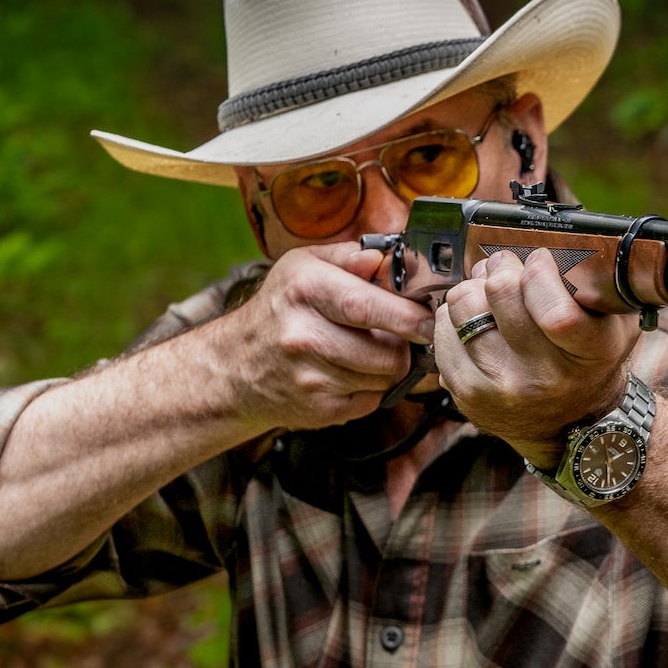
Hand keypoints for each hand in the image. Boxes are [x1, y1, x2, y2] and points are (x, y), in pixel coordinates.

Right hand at [219, 241, 435, 430]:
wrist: (236, 366)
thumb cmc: (280, 309)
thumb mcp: (304, 266)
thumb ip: (349, 256)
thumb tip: (384, 257)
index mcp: (305, 290)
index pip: (368, 307)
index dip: (409, 316)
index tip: (431, 318)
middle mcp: (304, 335)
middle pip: (388, 352)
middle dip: (405, 344)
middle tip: (399, 334)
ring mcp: (310, 378)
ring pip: (385, 378)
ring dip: (389, 366)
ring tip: (368, 350)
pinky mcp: (318, 410)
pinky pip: (371, 401)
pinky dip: (371, 388)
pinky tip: (351, 372)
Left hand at [434, 249, 640, 466]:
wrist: (568, 426)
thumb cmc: (588, 364)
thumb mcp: (615, 326)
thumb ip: (596, 287)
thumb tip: (551, 246)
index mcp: (590, 353)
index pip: (554, 309)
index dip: (539, 271)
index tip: (539, 261)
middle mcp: (544, 376)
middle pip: (499, 292)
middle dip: (502, 269)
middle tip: (508, 271)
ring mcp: (501, 387)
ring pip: (463, 303)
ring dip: (475, 291)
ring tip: (491, 299)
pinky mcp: (467, 393)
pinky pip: (443, 329)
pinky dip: (456, 319)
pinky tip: (477, 326)